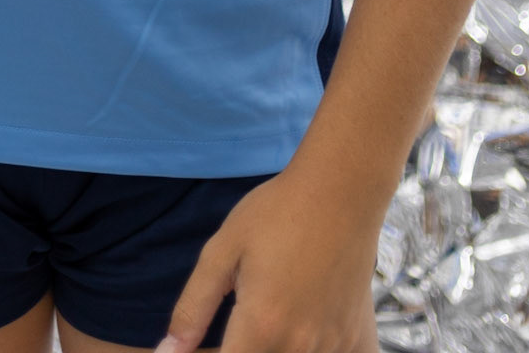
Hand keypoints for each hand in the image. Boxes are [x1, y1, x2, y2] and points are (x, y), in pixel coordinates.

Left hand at [155, 169, 380, 352]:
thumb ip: (193, 307)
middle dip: (241, 351)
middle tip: (236, 327)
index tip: (203, 347)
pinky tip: (308, 328)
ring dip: (276, 349)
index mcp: (262, 326)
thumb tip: (168, 352)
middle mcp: (300, 346)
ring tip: (270, 315)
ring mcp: (335, 346)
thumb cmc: (275, 214)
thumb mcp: (222, 251)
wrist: (340, 192)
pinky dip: (318, 351)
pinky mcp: (360, 341)